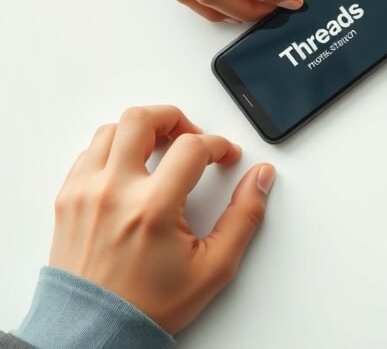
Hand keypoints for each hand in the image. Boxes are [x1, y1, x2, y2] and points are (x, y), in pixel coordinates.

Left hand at [50, 106, 276, 333]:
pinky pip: (88, 154)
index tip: (225, 157)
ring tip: (161, 149)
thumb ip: (244, 217)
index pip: (193, 147)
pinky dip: (113, 151)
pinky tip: (131, 168)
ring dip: (141, 132)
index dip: (218, 145)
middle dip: (174, 117)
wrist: (95, 331)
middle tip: (190, 135)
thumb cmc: (149, 305)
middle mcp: (114, 192)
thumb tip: (260, 179)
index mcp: (152, 207)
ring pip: (110, 130)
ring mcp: (85, 193)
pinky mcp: (68, 200)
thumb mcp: (214, 267)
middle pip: (141, 119)